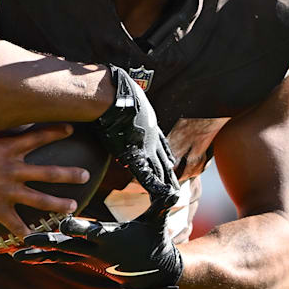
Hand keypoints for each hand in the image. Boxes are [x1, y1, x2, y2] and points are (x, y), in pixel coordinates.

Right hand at [0, 125, 88, 239]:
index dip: (56, 132)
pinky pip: (16, 225)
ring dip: (59, 204)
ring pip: (41, 199)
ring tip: (73, 207)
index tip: (71, 130)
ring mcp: (8, 192)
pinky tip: (34, 239)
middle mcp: (12, 171)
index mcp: (6, 150)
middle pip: (48, 173)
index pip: (38, 137)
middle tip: (85, 174)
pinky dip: (25, 233)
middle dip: (70, 174)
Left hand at [10, 197, 182, 288]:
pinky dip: (40, 257)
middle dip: (47, 242)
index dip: (78, 228)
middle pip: (68, 245)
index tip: (63, 222)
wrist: (154, 272)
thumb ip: (161, 205)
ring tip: (14, 253)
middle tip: (26, 238)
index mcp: (112, 238)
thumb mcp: (159, 223)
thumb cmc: (156, 241)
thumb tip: (172, 190)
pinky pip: (58, 259)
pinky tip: (21, 255)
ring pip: (58, 255)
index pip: (93, 232)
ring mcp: (87, 257)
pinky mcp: (82, 260)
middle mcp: (96, 250)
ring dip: (36, 253)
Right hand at [92, 66, 180, 209]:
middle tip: (176, 185)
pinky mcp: (135, 155)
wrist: (112, 96)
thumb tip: (112, 92)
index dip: (165, 153)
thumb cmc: (113, 92)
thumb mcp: (125, 95)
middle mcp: (152, 136)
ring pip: (160, 169)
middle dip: (170, 173)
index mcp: (149, 123)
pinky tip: (161, 196)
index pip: (160, 143)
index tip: (171, 162)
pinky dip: (155, 187)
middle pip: (164, 158)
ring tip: (173, 196)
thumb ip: (123, 100)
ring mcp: (145, 147)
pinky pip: (148, 175)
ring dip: (167, 183)